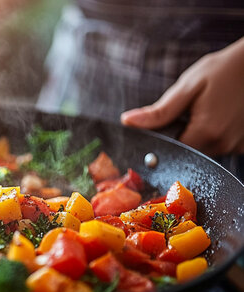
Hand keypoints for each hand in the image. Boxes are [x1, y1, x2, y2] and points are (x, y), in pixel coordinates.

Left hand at [121, 37, 243, 155]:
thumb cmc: (223, 70)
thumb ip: (158, 112)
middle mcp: (224, 145)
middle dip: (181, 135)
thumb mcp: (187, 87)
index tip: (168, 121)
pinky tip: (218, 115)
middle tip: (190, 110)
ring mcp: (237, 146)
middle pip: (187, 152)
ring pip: (203, 150)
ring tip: (207, 110)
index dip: (163, 139)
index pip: (171, 151)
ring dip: (198, 135)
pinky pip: (219, 145)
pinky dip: (213, 134)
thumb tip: (128, 122)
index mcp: (206, 133)